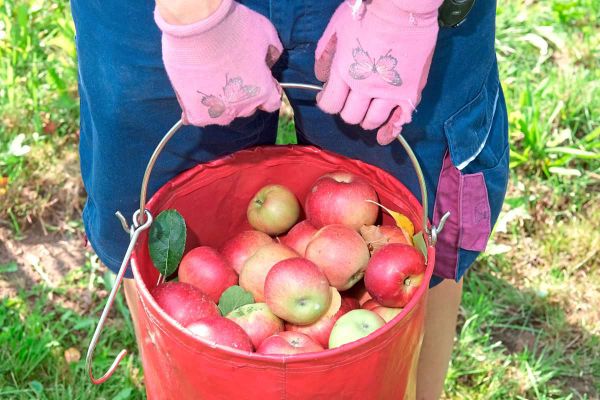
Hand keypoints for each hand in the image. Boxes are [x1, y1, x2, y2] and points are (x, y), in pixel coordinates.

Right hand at [155, 0, 282, 125]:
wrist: (197, 25)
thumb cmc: (233, 26)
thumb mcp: (266, 33)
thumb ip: (272, 52)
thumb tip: (270, 61)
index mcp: (263, 91)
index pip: (271, 103)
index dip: (266, 89)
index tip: (257, 77)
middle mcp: (243, 107)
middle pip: (247, 108)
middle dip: (242, 93)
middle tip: (229, 72)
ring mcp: (219, 113)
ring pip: (223, 113)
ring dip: (219, 101)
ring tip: (208, 79)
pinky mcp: (196, 113)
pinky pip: (198, 117)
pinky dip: (196, 108)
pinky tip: (192, 96)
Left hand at [315, 0, 441, 144]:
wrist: (404, 5)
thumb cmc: (368, 11)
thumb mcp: (336, 29)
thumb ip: (324, 56)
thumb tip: (321, 77)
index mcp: (344, 71)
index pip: (330, 105)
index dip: (327, 102)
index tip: (329, 96)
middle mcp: (365, 87)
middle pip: (350, 116)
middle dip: (347, 110)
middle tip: (351, 100)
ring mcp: (389, 92)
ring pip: (372, 121)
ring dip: (366, 119)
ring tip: (368, 109)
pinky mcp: (410, 92)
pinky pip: (400, 121)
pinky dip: (391, 130)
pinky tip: (385, 133)